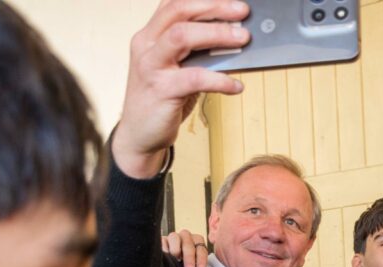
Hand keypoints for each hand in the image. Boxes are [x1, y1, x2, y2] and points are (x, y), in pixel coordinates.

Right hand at [113, 0, 250, 177]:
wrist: (140, 136)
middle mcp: (147, 45)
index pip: (174, 3)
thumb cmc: (162, 100)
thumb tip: (234, 39)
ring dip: (217, 34)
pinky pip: (195, 79)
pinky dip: (220, 80)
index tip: (230, 1)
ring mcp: (151, 67)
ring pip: (182, 36)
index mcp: (150, 35)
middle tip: (242, 12)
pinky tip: (236, 85)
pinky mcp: (160, 91)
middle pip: (178, 11)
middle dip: (214, 8)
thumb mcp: (177, 69)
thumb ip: (197, 53)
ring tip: (243, 40)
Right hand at [161, 229, 208, 266]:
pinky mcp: (162, 240)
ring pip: (174, 237)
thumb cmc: (188, 265)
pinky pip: (162, 241)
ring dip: (176, 249)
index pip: (201, 247)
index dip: (201, 258)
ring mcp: (173, 237)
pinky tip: (166, 257)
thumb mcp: (195, 266)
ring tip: (176, 259)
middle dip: (189, 256)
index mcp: (197, 241)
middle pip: (188, 243)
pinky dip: (164, 248)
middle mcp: (185, 237)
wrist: (173, 264)